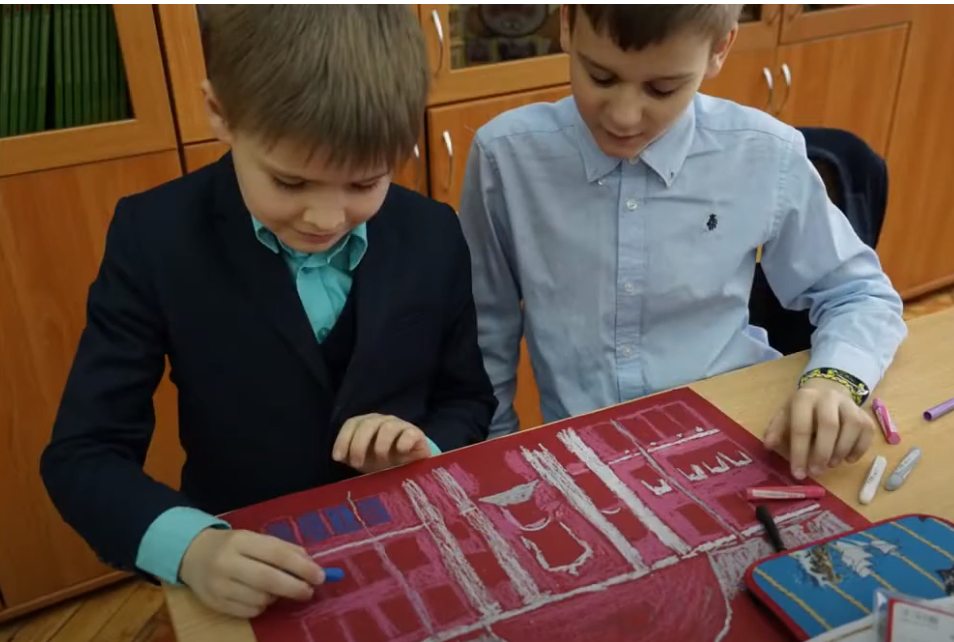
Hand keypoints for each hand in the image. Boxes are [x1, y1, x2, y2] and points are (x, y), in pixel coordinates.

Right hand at [179, 528, 324, 618]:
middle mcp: (227, 562)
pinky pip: (249, 612)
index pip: (277, 554)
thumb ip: (284, 549)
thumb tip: (310, 564)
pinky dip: (262, 607)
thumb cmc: (233, 545)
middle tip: (309, 591)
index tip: (320, 576)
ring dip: (277, 597)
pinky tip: (261, 597)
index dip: (301, 567)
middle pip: (268, 580)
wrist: (193, 554)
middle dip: (295, 587)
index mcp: (241, 540)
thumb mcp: (256, 539)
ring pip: (260, 599)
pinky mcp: (214, 603)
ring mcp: (218, 585)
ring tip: (277, 589)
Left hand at [333, 413, 431, 472]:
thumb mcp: (364, 461)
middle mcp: (382, 422)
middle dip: (358, 444)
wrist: (411, 469)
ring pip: (387, 428)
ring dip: (380, 446)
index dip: (343, 439)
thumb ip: (351, 457)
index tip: (338, 458)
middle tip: (357, 464)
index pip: (352, 424)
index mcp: (366, 425)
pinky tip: (400, 452)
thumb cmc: (383, 463)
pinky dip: (403, 442)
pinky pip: (409, 434)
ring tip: (382, 463)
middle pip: (367, 424)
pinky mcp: (416, 434)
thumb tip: (339, 457)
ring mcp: (400, 426)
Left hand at [763, 377, 874, 480]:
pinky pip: (867, 432)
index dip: (799, 452)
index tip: (798, 474)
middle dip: (822, 453)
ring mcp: (849, 404)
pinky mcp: (864, 414)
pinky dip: (859, 449)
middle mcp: (828, 398)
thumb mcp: (785, 415)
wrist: (827, 390)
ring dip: (841, 451)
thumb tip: (768, 445)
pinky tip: (847, 459)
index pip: (801, 426)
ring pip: (852, 427)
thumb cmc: (802, 410)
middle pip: (829, 426)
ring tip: (830, 464)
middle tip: (816, 472)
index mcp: (804, 398)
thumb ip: (776, 429)